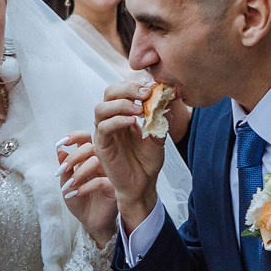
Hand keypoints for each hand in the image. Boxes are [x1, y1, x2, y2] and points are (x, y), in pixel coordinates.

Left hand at [57, 132, 118, 246]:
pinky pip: (101, 181)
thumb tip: (59, 150)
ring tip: (69, 186)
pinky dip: (86, 187)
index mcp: (89, 157)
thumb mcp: (66, 184)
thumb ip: (64, 167)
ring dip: (78, 173)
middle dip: (74, 157)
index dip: (74, 136)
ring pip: (96, 161)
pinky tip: (76, 194)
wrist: (90, 222)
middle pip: (91, 147)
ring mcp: (110, 173)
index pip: (85, 139)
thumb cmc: (79, 201)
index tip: (61, 143)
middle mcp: (101, 162)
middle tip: (62, 170)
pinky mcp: (115, 187)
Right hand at [91, 76, 167, 231]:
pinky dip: (117, 121)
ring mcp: (103, 133)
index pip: (122, 90)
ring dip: (121, 104)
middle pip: (109, 93)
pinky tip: (133, 123)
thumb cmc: (148, 161)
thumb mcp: (158, 134)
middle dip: (127, 89)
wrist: (143, 185)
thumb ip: (160, 116)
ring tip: (140, 109)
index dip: (135, 85)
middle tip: (146, 93)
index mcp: (122, 115)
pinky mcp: (101, 146)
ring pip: (101, 108)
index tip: (153, 87)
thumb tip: (169, 95)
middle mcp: (110, 120)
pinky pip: (103, 128)